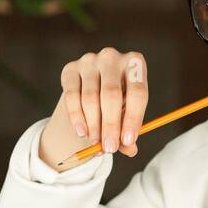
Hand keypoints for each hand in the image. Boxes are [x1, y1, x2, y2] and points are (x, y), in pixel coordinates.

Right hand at [39, 47, 148, 169]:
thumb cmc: (118, 102)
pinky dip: (76, 117)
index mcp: (135, 64)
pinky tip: (81, 132)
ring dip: (93, 125)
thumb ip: (129, 131)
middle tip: (109, 148)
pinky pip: (72, 96)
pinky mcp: (70, 69)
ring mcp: (89, 61)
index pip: (137, 93)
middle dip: (110, 126)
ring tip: (96, 143)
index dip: (133, 119)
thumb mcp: (127, 114)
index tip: (127, 141)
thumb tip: (130, 149)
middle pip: (112, 94)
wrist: (91, 88)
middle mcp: (112, 58)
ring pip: (90, 98)